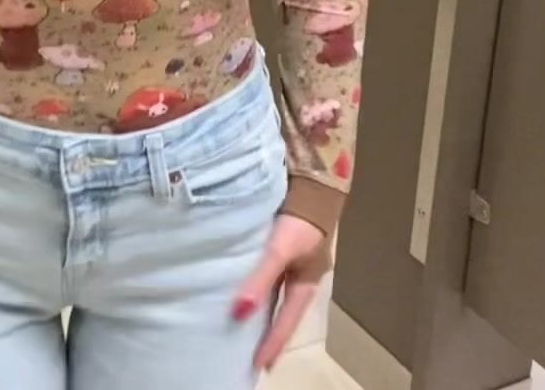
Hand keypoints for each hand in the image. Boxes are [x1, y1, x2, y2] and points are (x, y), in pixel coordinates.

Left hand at [233, 214, 329, 371]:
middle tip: (247, 354)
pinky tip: (234, 286)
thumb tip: (239, 313)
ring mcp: (287, 259)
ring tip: (237, 326)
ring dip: (257, 309)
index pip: (287, 321)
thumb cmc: (301, 218)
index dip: (273, 344)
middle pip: (280, 310)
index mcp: (306, 281)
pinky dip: (250, 283)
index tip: (259, 367)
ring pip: (270, 291)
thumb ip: (261, 278)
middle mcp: (297, 273)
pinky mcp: (274, 243)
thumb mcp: (281, 249)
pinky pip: (260, 270)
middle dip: (266, 332)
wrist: (310, 178)